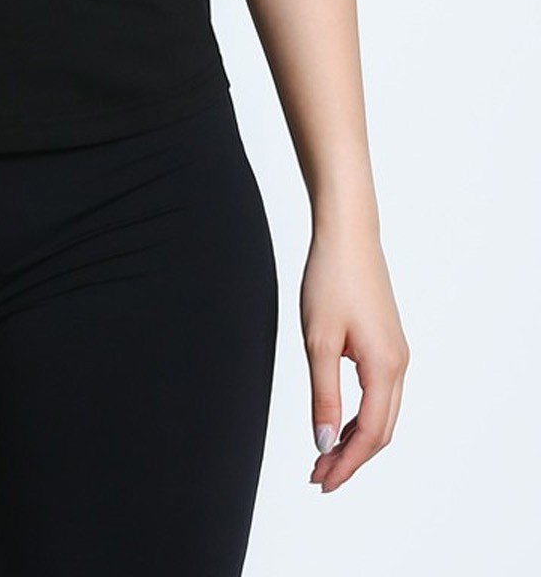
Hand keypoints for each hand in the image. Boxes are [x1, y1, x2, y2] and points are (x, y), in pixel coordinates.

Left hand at [300, 222, 408, 492]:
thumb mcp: (318, 342)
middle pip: (381, 430)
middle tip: (318, 476)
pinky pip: (380, 393)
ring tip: (322, 453)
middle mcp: (399, 365)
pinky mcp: (387, 342)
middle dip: (350, 458)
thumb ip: (322, 396)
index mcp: (385, 368)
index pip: (369, 434)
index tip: (321, 481)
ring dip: (355, 438)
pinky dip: (360, 414)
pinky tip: (337, 419)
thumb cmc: (331, 279)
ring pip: (382, 413)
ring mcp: (396, 353)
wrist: (347, 234)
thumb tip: (323, 442)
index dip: (346, 463)